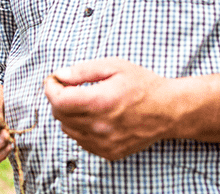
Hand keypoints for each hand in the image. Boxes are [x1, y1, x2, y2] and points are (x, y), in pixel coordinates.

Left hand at [43, 57, 171, 160]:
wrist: (168, 111)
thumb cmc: (143, 85)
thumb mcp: (114, 66)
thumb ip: (83, 70)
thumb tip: (60, 75)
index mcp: (99, 102)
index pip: (58, 100)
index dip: (51, 88)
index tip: (53, 80)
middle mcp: (99, 126)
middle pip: (60, 115)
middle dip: (59, 99)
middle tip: (69, 87)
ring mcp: (103, 142)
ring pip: (68, 129)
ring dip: (69, 115)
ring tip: (84, 102)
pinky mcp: (108, 152)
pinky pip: (82, 141)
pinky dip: (81, 129)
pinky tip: (94, 117)